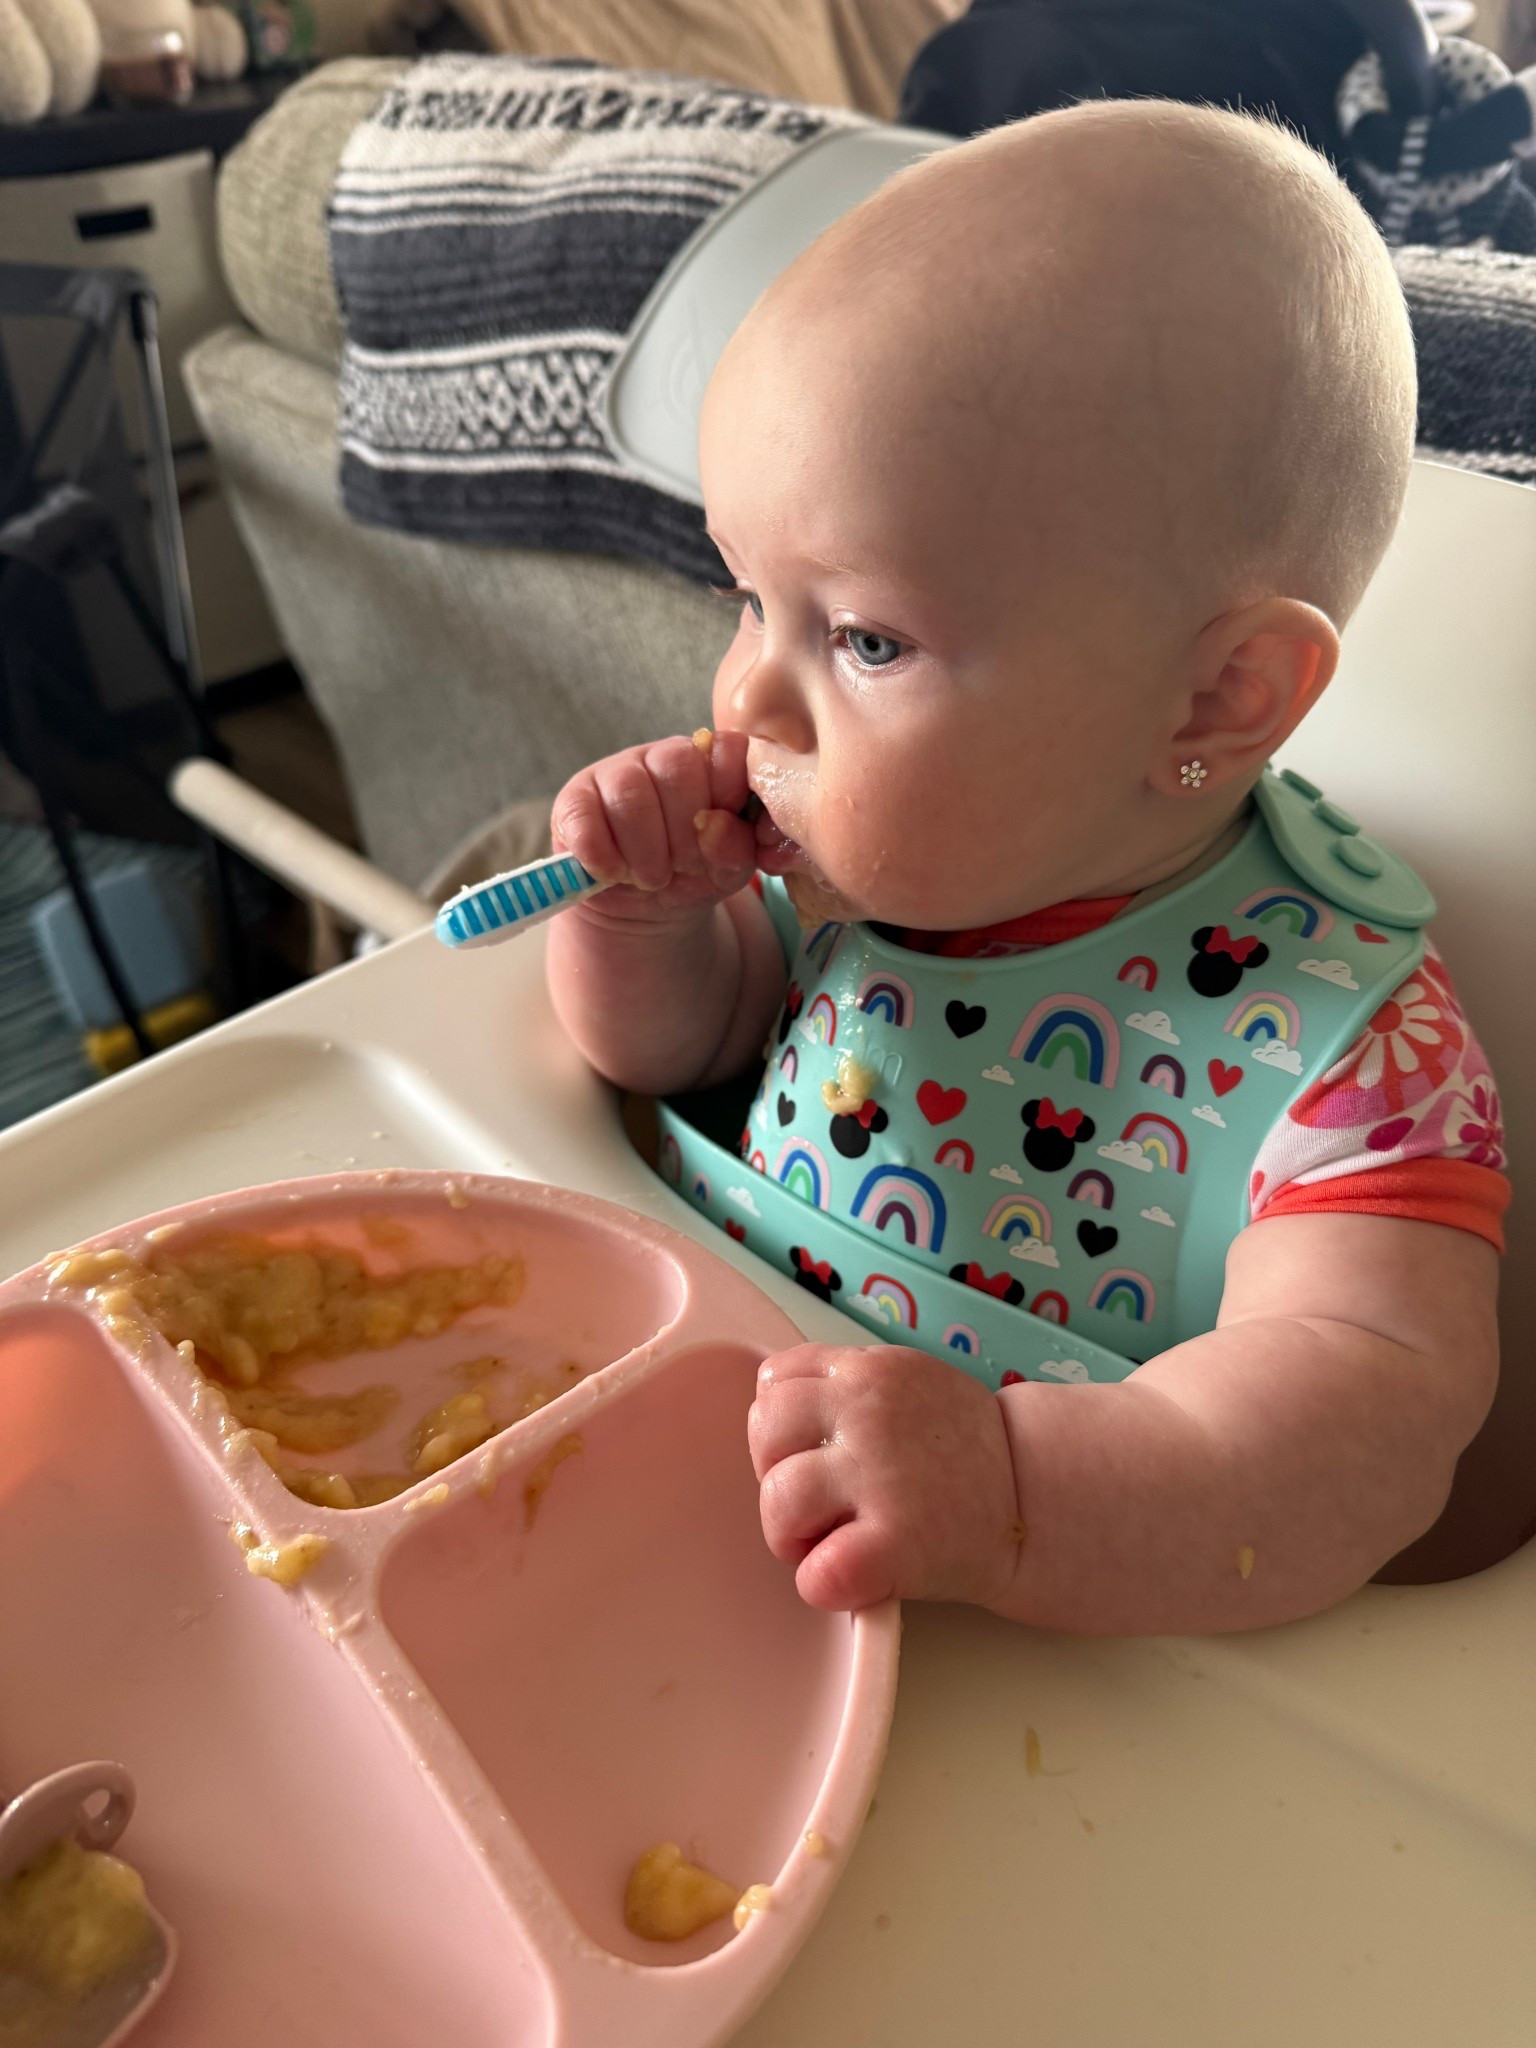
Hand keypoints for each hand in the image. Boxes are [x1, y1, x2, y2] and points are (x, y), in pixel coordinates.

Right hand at [550, 730, 757, 925]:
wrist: (642, 908)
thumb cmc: (691, 874)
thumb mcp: (726, 869)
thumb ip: (736, 847)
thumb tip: (714, 826)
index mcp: (711, 764)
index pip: (729, 751)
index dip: (729, 798)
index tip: (720, 838)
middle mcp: (664, 756)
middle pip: (678, 768)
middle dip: (684, 833)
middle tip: (682, 867)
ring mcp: (615, 772)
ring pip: (630, 792)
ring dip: (645, 851)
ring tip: (651, 877)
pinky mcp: (574, 799)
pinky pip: (584, 817)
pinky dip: (602, 856)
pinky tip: (613, 873)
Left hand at [749, 1343, 1022, 1610]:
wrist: (1035, 1498)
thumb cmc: (962, 1449)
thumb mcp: (907, 1381)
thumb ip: (844, 1383)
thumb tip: (769, 1404)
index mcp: (868, 1372)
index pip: (773, 1383)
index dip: (781, 1425)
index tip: (812, 1451)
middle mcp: (869, 1414)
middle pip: (764, 1433)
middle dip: (775, 1473)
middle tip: (819, 1503)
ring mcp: (881, 1478)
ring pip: (778, 1501)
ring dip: (792, 1534)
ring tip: (832, 1541)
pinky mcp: (895, 1545)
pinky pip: (817, 1573)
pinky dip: (822, 1584)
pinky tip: (853, 1576)